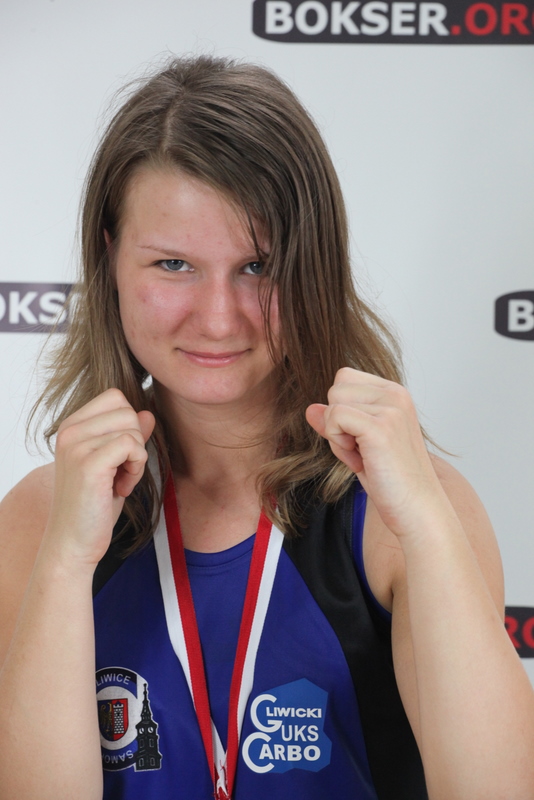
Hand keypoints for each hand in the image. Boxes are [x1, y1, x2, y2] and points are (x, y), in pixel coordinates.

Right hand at [44, 389, 154, 566]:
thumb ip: (128, 436)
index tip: (118, 457)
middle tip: (121, 473)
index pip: (116, 397)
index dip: (129, 426)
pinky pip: (133, 446)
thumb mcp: (114, 465)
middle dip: (136, 443)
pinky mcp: (89, 463)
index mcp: (71, 426)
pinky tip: (121, 489)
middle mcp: (69, 431)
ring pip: (133, 429)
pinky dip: (136, 469)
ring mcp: (76, 446)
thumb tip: (147, 413)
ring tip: (119, 483)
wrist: (73, 543)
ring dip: (136, 460)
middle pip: (127, 410)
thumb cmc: (93, 506)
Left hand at [306, 368, 446, 538]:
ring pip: (332, 404)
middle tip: (362, 451)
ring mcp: (391, 408)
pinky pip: (334, 418)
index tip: (362, 439)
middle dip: (338, 422)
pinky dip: (338, 444)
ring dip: (338, 435)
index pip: (345, 378)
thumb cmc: (391, 481)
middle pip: (336, 387)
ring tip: (364, 456)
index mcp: (395, 393)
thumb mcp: (358, 445)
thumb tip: (310, 409)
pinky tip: (361, 461)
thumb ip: (336, 422)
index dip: (342, 410)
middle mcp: (396, 394)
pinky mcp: (380, 427)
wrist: (418, 510)